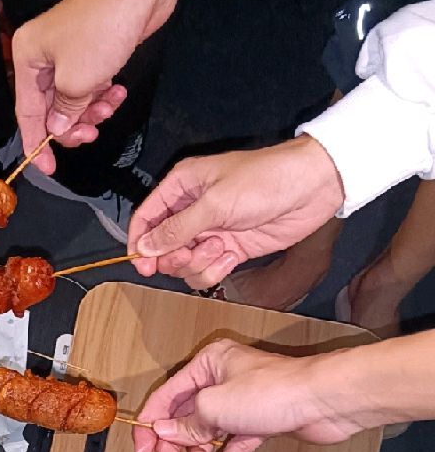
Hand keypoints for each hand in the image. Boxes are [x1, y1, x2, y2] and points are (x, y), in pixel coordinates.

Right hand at [12, 0, 159, 175]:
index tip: (48, 169)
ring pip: (74, 101)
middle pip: (51, 109)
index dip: (36, 145)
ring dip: (92, 112)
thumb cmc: (101, 30)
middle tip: (92, 134)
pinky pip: (91, 87)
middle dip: (71, 126)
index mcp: (27, 59)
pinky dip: (103, 96)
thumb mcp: (77, 81)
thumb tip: (58, 128)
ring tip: (110, 106)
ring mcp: (67, 54)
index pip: (27, 113)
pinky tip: (117, 93)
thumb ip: (64, 112)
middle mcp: (42, 57)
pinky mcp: (92, 52)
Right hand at [128, 137, 344, 287]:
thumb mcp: (215, 204)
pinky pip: (207, 270)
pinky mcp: (229, 249)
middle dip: (174, 256)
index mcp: (181, 187)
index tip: (142, 264)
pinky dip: (215, 270)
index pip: (146, 217)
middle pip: (162, 246)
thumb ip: (176, 229)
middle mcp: (191, 210)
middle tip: (193, 252)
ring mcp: (210, 232)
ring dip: (198, 263)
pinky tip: (232, 257)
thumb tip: (144, 248)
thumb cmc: (265, 180)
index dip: (139, 242)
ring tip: (221, 249)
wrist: (312, 188)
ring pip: (183, 263)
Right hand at [132, 339, 363, 451]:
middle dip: (177, 441)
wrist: (325, 401)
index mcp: (207, 364)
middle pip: (186, 414)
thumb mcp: (215, 406)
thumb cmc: (271, 391)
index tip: (144, 449)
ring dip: (200, 450)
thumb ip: (187, 423)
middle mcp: (221, 379)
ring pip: (209, 429)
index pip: (167, 395)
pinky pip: (235, 440)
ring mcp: (242, 401)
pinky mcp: (261, 420)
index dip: (151, 423)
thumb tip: (165, 432)